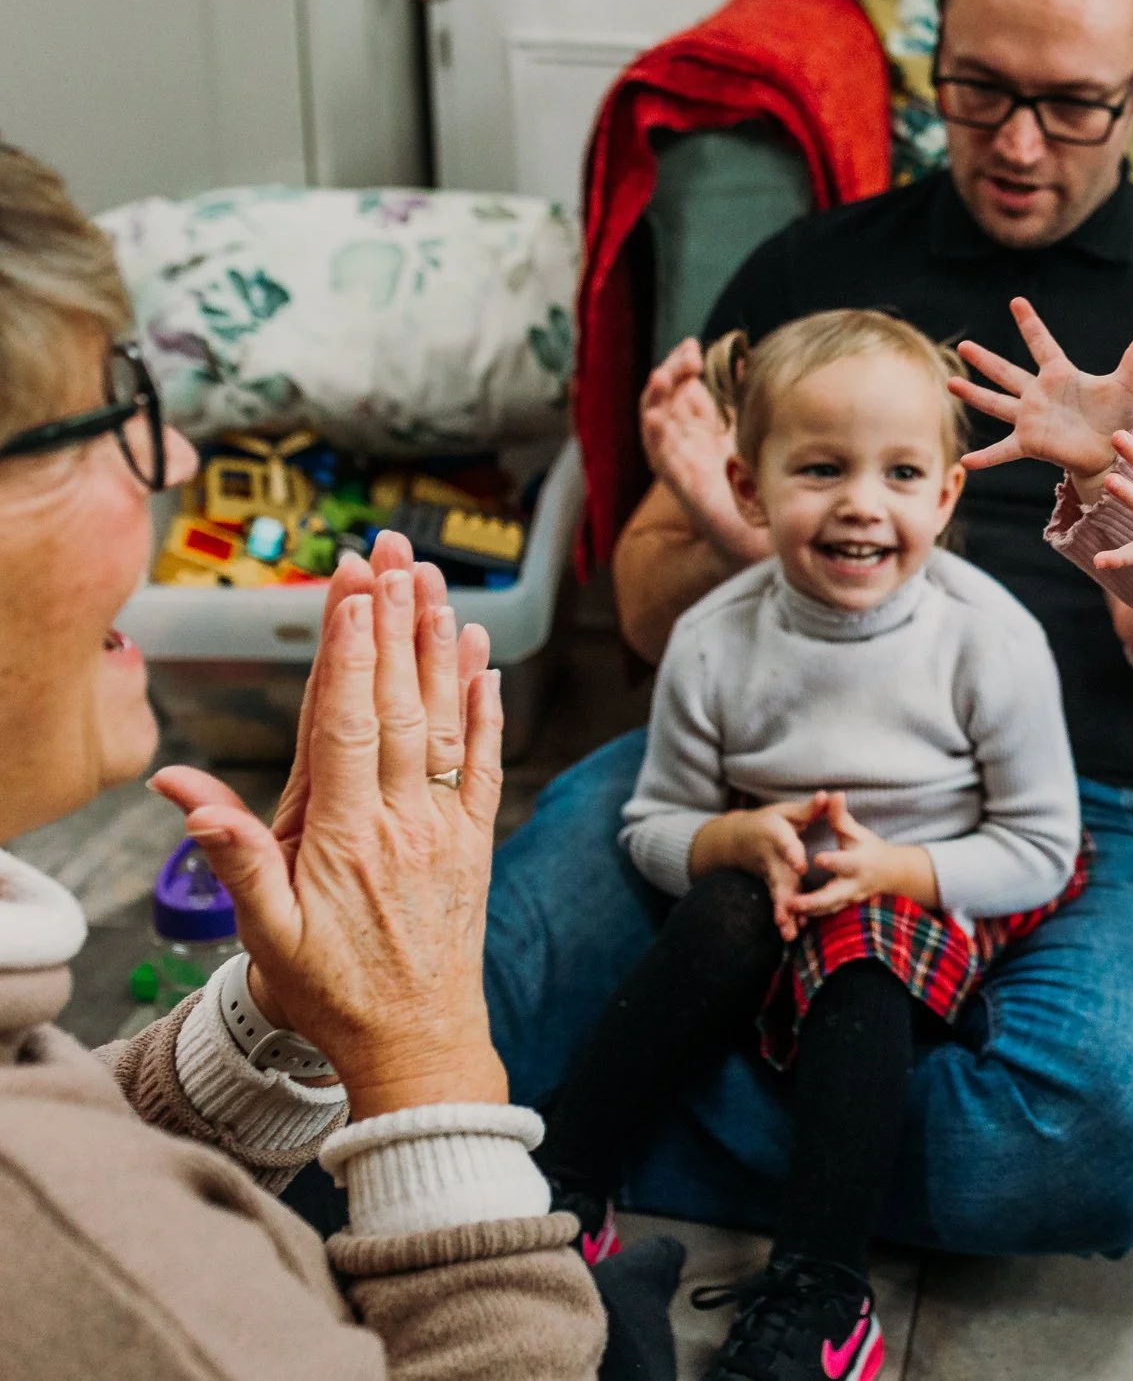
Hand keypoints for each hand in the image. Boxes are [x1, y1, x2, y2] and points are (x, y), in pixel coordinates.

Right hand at [235, 532, 482, 1034]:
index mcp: (348, 836)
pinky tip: (480, 657)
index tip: (351, 591)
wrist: (418, 1043)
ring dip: (439, 647)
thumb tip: (182, 791)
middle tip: (392, 553)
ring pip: (448, 719)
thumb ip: (232, 858)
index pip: (349, 725)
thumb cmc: (331, 993)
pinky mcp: (475, 838)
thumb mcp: (266, 935)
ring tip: (433, 582)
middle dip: (395, 623)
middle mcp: (406, 820)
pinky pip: (486, 758)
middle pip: (402, 703)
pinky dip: (485, 704)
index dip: (351, 654)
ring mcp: (448, 826)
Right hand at [642, 337, 770, 563]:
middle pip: (663, 400)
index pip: (679, 388)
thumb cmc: (754, 483)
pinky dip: (657, 440)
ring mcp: (681, 464)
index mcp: (698, 427)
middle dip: (669, 374)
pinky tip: (657, 420)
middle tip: (686, 357)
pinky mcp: (685, 488)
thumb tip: (744, 360)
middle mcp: (685, 443)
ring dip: (654, 400)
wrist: (763, 534)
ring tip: (661, 377)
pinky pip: (663, 463)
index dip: (679, 365)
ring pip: (655, 428)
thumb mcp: (749, 430)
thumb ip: (742, 399)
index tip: (693, 346)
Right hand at [688, 796, 818, 940]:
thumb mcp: (786, 811)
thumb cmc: (768, 821)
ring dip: (783, 913)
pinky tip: (792, 933)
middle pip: (778, 877)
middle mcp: (771, 857)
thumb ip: (809, 808)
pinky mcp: (772, 886)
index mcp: (775, 834)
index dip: (792, 853)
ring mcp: (770, 874)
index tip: (801, 865)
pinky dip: (784, 917)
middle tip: (790, 910)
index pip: (785, 844)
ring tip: (789, 931)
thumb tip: (829, 795)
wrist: (737, 839)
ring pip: (777, 895)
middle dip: (784, 895)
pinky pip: (778, 902)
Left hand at [785, 795, 936, 924]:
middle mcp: (853, 884)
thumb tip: (834, 794)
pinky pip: (824, 914)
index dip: (832, 861)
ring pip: (826, 910)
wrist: (890, 873)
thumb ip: (840, 817)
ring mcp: (847, 899)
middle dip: (812, 901)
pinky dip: (809, 918)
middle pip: (833, 897)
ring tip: (785, 912)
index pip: (845, 863)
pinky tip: (789, 918)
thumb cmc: (870, 848)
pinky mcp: (841, 906)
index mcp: (859, 862)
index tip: (817, 859)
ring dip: (806, 913)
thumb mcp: (857, 832)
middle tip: (791, 902)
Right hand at [950, 297, 1132, 486]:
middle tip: (964, 345)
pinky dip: (986, 457)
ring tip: (950, 383)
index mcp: (1060, 375)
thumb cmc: (1116, 417)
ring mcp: (1031, 418)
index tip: (1017, 302)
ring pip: (997, 403)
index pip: (1042, 344)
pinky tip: (966, 462)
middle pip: (1007, 372)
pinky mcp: (1030, 442)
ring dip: (974, 394)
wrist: (1111, 452)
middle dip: (986, 360)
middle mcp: (1039, 394)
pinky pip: (1004, 450)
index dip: (1031, 324)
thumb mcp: (1125, 385)